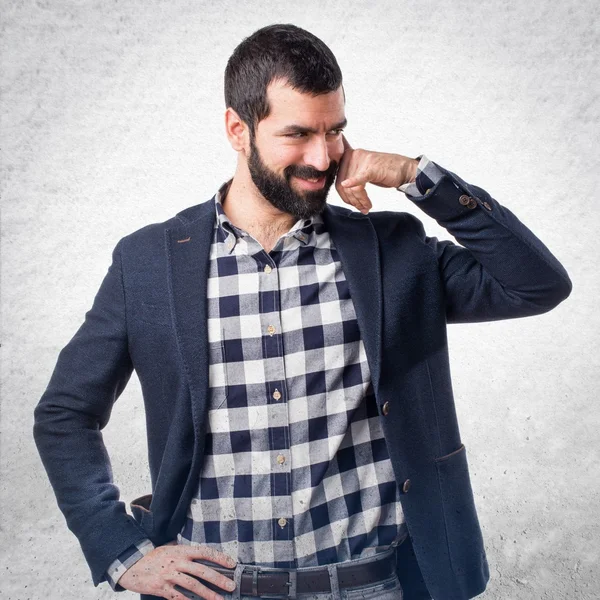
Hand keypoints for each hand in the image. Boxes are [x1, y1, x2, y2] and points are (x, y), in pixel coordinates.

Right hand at [118, 542, 236, 599]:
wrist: (131, 564)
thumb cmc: (153, 557)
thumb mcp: (170, 549)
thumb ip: (185, 553)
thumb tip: (202, 556)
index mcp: (181, 551)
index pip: (205, 552)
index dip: (219, 558)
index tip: (232, 564)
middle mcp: (177, 561)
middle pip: (202, 570)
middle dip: (218, 579)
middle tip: (231, 586)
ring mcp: (169, 575)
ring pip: (192, 585)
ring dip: (207, 594)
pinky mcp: (161, 588)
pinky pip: (178, 597)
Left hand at [335, 135, 418, 213]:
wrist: (404, 169)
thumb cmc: (385, 171)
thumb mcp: (363, 172)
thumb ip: (351, 177)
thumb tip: (342, 190)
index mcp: (349, 155)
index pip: (338, 179)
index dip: (344, 196)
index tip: (353, 204)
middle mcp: (353, 155)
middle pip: (343, 185)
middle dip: (352, 200)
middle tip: (361, 208)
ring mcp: (362, 160)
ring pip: (352, 188)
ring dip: (359, 201)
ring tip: (366, 207)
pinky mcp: (371, 167)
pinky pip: (359, 183)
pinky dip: (359, 194)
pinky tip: (363, 203)